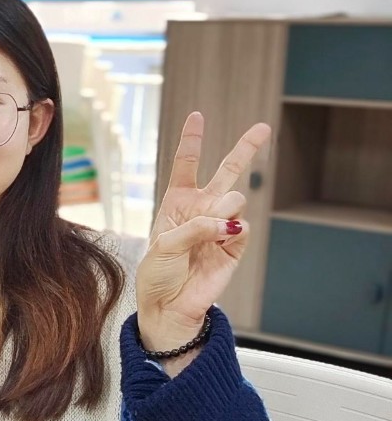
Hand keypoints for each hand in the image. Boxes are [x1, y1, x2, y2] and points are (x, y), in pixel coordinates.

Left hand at [138, 112, 269, 360]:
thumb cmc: (158, 273)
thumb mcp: (164, 245)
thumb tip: (230, 221)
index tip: (197, 115)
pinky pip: (242, 226)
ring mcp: (221, 224)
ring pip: (235, 198)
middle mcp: (202, 209)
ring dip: (221, 211)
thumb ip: (194, 227)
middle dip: (246, 148)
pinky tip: (221, 241)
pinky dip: (231, 231)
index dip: (192, 140)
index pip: (186, 164)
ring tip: (208, 231)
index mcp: (177, 202)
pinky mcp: (236, 244)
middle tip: (263, 127)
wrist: (170, 305)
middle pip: (228, 170)